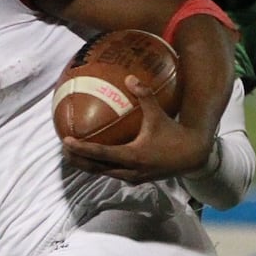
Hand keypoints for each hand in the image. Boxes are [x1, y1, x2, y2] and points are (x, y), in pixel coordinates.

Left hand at [62, 76, 210, 183]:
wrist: (193, 156)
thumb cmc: (174, 133)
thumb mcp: (158, 114)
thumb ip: (144, 95)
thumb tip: (130, 77)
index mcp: (133, 156)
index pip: (100, 154)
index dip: (82, 148)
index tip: (66, 141)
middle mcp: (129, 170)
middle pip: (95, 168)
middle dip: (77, 159)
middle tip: (63, 148)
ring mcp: (132, 177)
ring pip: (102, 173)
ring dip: (86, 164)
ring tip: (72, 152)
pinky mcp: (135, 178)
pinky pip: (111, 173)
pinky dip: (99, 166)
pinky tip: (92, 156)